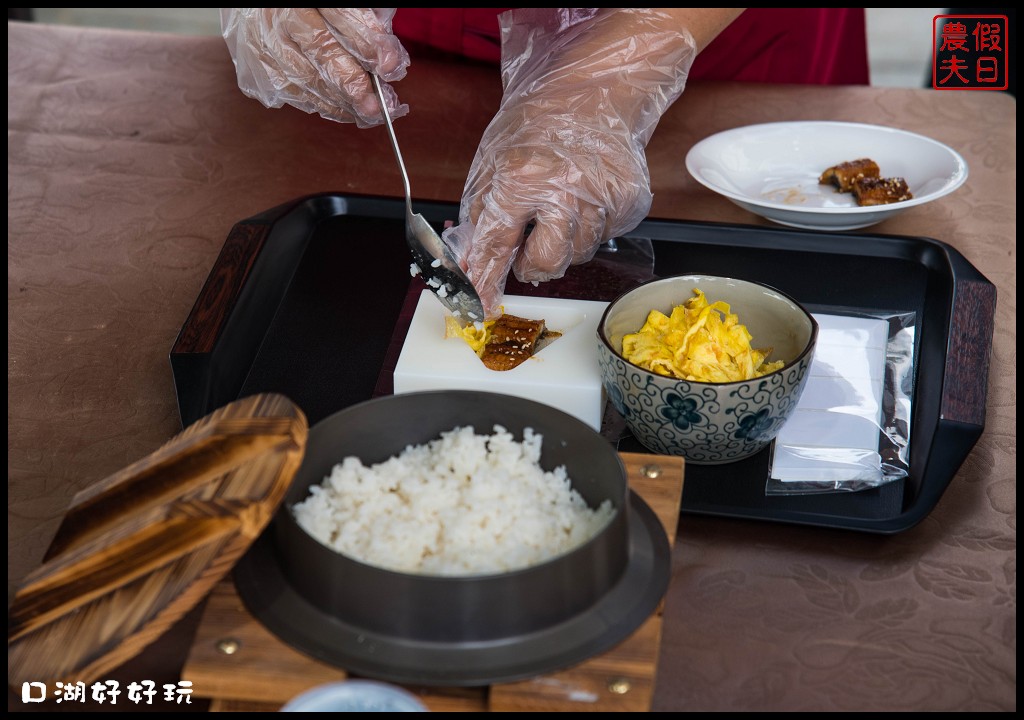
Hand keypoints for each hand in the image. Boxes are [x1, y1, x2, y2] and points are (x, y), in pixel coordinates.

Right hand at [220, 8, 409, 126]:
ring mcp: (264, 40)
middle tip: (377, 106)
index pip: (341, 16)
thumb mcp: (340, 5)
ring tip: (367, 112)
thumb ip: (364, 21)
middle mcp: (279, 15)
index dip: (368, 44)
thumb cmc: (312, 8)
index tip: (391, 68)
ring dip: (341, 101)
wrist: (260, 9)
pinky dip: (321, 104)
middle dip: (354, 83)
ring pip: (306, 78)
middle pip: (321, 52)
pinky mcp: (256, 63)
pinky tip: (343, 109)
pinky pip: (291, 91)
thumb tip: (388, 62)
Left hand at [442, 9, 697, 318]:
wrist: (591, 92)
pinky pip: (605, 239)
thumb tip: (471, 263)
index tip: (480, 304)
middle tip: (529, 242)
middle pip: (546, 262)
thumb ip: (482, 217)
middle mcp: (565, 189)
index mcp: (522, 176)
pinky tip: (585, 198)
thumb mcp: (491, 163)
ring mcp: (603, 197)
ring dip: (563, 243)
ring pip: (578, 255)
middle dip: (532, 263)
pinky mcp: (630, 201)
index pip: (498, 243)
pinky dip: (591, 228)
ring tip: (561, 204)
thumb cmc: (536, 125)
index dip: (486, 278)